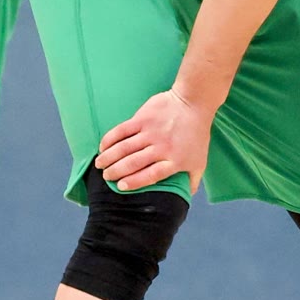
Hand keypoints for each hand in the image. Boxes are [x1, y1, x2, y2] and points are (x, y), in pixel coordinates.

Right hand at [97, 90, 211, 191]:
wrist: (194, 103)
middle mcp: (162, 148)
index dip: (134, 182)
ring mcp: (151, 132)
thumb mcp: (200, 161)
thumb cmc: (196, 135)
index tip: (120, 186)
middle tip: (106, 176)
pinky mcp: (143, 118)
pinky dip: (110, 139)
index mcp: (175, 161)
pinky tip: (102, 147)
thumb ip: (192, 181)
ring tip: (100, 164)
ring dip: (108, 158)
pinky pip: (122, 131)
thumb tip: (186, 196)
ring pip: (124, 148)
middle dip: (115, 172)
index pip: (151, 175)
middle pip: (133, 163)